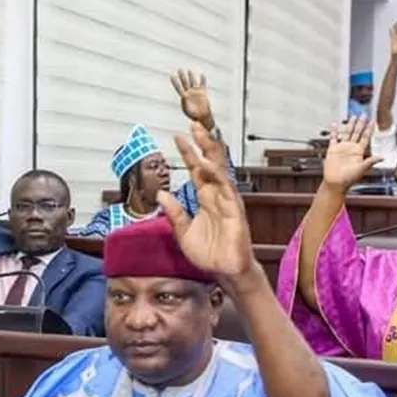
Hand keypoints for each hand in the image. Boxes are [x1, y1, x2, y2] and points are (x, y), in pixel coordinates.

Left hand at [159, 123, 252, 282]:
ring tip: (200, 135)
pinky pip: (226, 187)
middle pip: (210, 163)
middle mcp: (217, 195)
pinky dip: (216, 175)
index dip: (188, 153)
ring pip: (219, 169)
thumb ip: (174, 213)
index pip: (196, 170)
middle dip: (202, 144)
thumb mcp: (183, 232)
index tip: (178, 137)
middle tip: (193, 125)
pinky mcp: (235, 209)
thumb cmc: (209, 253)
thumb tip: (161, 195)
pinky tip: (207, 164)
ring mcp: (227, 200)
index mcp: (205, 198)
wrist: (225, 271)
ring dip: (210, 152)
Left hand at [170, 69, 214, 129]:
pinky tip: (202, 74)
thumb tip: (184, 98)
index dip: (175, 81)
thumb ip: (185, 104)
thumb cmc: (194, 115)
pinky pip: (203, 84)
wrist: (202, 116)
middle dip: (182, 76)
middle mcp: (189, 93)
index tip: (171, 75)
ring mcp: (196, 92)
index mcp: (184, 97)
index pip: (179, 87)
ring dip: (191, 76)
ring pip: (193, 82)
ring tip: (189, 70)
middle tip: (179, 69)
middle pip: (185, 82)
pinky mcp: (202, 93)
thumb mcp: (188, 111)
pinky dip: (203, 80)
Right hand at [321, 117, 382, 190]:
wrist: (335, 183)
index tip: (372, 122)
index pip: (365, 138)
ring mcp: (342, 148)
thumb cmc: (348, 179)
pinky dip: (334, 131)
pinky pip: (333, 138)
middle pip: (357, 133)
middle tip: (364, 115)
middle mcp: (351, 148)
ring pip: (347, 133)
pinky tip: (335, 124)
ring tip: (353, 117)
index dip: (369, 130)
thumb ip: (370, 161)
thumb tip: (382, 157)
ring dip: (350, 125)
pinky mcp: (333, 150)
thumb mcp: (361, 169)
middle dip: (360, 124)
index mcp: (358, 152)